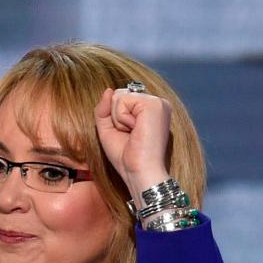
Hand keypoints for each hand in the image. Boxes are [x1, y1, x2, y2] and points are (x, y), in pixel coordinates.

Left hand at [94, 87, 171, 204]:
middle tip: (131, 135)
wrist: (139, 172)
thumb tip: (108, 90)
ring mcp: (157, 102)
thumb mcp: (109, 130)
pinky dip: (121, 118)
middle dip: (116, 117)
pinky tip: (135, 130)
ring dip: (118, 119)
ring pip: (119, 96)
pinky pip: (121, 100)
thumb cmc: (126, 158)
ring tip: (133, 133)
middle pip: (118, 95)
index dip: (116, 118)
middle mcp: (157, 103)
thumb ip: (104, 109)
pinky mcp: (154, 104)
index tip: (129, 136)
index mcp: (150, 110)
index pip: (121, 99)